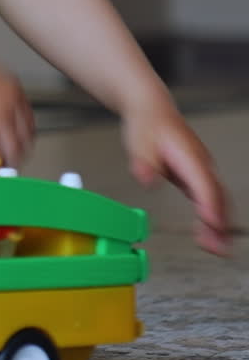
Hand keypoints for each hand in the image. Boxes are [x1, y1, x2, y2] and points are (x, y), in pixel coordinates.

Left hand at [0, 52, 34, 167]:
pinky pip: (27, 112)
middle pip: (16, 150)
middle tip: (4, 165)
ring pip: (27, 133)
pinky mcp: (12, 86)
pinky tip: (17, 130)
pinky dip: (25, 125)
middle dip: (10, 161)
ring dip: (21, 145)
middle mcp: (0, 116)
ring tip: (13, 150)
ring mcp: (8, 99)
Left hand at [122, 99, 229, 254]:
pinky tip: (208, 236)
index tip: (212, 223)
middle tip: (218, 249)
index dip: (209, 204)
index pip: (203, 183)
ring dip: (219, 225)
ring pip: (217, 200)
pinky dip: (211, 219)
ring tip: (217, 250)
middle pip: (216, 196)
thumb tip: (147, 179)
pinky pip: (209, 200)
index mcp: (189, 155)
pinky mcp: (196, 176)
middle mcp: (200, 163)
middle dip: (220, 223)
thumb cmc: (147, 125)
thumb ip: (143, 163)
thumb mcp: (138, 142)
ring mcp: (201, 170)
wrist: (152, 109)